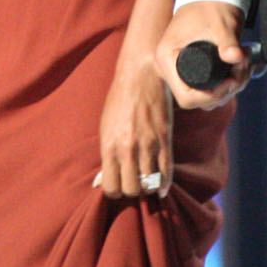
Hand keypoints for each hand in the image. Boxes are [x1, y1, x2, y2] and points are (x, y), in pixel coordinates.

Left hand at [94, 61, 174, 198]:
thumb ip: (106, 154)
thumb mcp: (105, 126)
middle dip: (131, 189)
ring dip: (147, 186)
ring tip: (145, 180)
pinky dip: (164, 184)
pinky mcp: (165, 140)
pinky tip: (161, 188)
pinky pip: (167, 172)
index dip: (114, 191)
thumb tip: (100, 181)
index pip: (110, 187)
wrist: (142, 74)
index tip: (117, 185)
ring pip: (149, 184)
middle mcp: (127, 148)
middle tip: (132, 182)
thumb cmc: (120, 99)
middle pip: (131, 189)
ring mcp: (148, 145)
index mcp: (109, 145)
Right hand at [154, 0, 247, 109]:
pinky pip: (210, 88)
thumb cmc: (211, 6)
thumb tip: (235, 56)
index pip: (185, 96)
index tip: (230, 82)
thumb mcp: (220, 24)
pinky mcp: (192, 70)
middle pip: (198, 100)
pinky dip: (228, 82)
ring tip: (245, 63)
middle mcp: (170, 68)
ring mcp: (181, 71)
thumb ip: (228, 41)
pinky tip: (241, 67)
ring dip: (231, 86)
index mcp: (167, 58)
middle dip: (226, 90)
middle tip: (243, 68)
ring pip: (207, 97)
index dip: (210, 97)